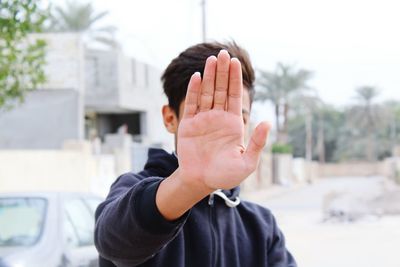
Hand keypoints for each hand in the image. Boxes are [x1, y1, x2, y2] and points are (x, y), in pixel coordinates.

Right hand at [177, 50, 269, 191]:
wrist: (202, 182)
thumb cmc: (226, 175)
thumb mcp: (247, 162)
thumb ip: (257, 142)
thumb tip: (268, 122)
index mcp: (232, 123)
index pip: (234, 96)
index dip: (235, 79)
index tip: (236, 62)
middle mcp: (218, 118)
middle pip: (221, 90)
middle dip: (223, 72)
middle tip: (224, 53)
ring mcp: (203, 120)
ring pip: (207, 93)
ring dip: (209, 76)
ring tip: (212, 59)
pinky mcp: (188, 124)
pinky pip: (192, 104)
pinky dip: (194, 90)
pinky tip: (198, 77)